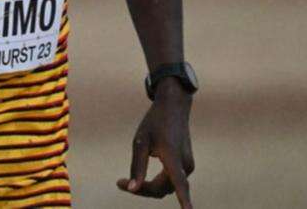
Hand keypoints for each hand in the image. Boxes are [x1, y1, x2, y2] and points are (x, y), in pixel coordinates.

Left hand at [116, 80, 194, 207]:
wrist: (174, 107)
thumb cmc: (154, 123)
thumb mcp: (140, 142)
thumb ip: (137, 167)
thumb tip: (132, 189)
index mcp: (172, 155)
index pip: (179, 183)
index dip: (184, 200)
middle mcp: (184, 164)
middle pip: (162, 189)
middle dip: (142, 190)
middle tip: (119, 182)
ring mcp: (188, 166)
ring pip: (167, 188)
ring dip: (149, 188)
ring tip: (125, 181)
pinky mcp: (187, 166)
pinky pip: (171, 182)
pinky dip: (157, 183)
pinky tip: (143, 179)